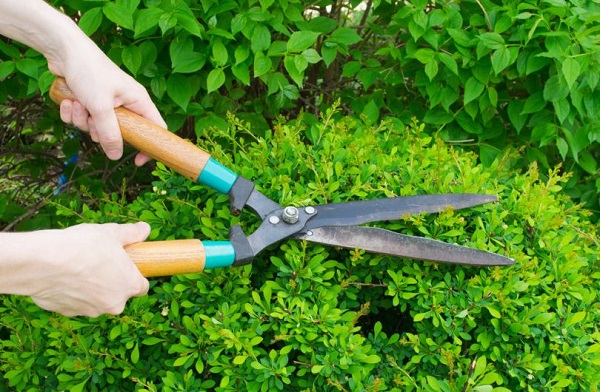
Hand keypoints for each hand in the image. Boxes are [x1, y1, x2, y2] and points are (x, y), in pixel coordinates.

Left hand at [0, 0, 165, 163]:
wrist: (63, 50)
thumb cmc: (89, 72)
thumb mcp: (101, 107)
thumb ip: (110, 133)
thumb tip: (116, 156)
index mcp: (138, 101)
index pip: (154, 129)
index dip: (149, 146)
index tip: (137, 162)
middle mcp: (125, 103)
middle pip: (119, 133)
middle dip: (99, 130)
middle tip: (92, 119)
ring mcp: (106, 102)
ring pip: (96, 127)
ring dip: (82, 120)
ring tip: (76, 103)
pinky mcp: (89, 101)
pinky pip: (82, 119)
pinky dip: (72, 113)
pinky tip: (67, 101)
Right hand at [30, 222, 150, 316]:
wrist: (43, 261)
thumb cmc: (83, 246)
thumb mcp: (112, 233)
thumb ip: (132, 233)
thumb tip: (145, 230)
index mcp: (130, 286)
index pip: (142, 287)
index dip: (134, 275)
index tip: (125, 266)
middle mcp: (114, 304)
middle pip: (118, 294)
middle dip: (111, 282)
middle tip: (99, 262)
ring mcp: (91, 311)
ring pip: (96, 300)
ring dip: (91, 288)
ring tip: (78, 267)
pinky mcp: (68, 313)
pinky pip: (75, 302)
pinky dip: (72, 292)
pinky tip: (63, 276)